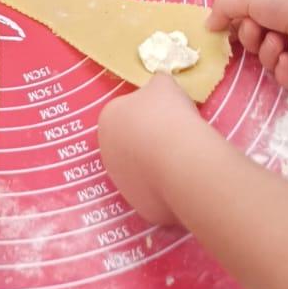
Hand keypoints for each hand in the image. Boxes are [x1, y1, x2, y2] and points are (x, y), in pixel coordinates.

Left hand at [97, 75, 204, 224]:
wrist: (180, 158)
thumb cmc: (168, 115)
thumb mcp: (163, 83)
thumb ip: (156, 85)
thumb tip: (158, 88)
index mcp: (108, 118)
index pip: (125, 112)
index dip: (147, 112)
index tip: (165, 115)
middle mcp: (106, 152)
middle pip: (130, 143)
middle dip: (148, 140)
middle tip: (173, 136)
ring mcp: (120, 182)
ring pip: (141, 170)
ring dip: (156, 164)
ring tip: (181, 157)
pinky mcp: (138, 204)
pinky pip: (154, 192)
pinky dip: (166, 187)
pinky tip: (181, 178)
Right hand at [208, 0, 287, 92]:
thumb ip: (222, 7)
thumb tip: (208, 26)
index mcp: (272, 4)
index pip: (245, 21)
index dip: (234, 28)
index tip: (223, 31)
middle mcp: (284, 26)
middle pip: (253, 43)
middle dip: (250, 38)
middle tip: (259, 30)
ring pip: (268, 62)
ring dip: (268, 53)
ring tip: (280, 43)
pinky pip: (286, 80)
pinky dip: (283, 70)